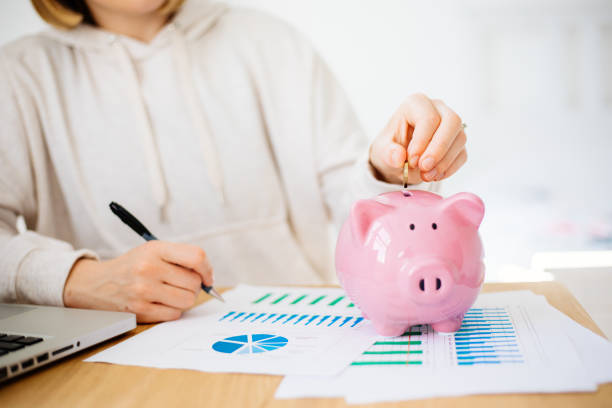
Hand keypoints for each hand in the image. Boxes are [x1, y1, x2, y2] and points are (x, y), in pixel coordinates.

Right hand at [63, 241, 213, 322]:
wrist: (97, 283)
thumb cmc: (133, 266)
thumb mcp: (153, 251)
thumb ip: (181, 258)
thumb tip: (208, 276)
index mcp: (155, 249)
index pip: (196, 257)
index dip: (207, 269)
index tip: (207, 277)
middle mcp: (149, 268)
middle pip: (194, 282)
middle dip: (193, 286)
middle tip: (180, 285)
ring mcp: (143, 291)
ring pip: (187, 300)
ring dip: (184, 299)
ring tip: (171, 293)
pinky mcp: (140, 310)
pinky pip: (174, 314)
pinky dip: (172, 310)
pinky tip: (161, 303)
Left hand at [369, 93, 466, 184]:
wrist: (399, 158)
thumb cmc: (391, 147)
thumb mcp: (382, 151)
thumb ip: (388, 153)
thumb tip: (398, 157)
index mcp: (416, 104)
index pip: (428, 117)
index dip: (422, 141)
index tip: (411, 160)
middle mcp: (438, 109)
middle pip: (452, 122)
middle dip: (439, 149)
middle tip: (424, 168)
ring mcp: (451, 125)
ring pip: (460, 138)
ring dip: (444, 162)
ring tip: (425, 175)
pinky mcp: (457, 142)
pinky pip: (462, 154)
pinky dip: (450, 168)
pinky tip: (434, 175)